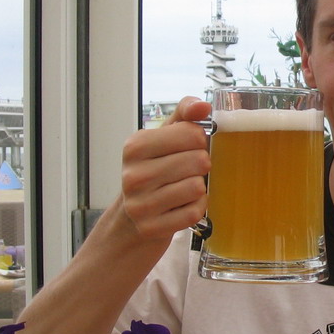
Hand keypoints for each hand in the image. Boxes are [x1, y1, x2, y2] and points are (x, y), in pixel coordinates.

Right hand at [119, 96, 212, 241]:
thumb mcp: (162, 140)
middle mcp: (134, 175)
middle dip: (201, 166)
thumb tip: (203, 106)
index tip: (189, 148)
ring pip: (197, 187)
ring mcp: (141, 204)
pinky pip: (195, 212)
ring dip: (198, 188)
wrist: (129, 221)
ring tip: (182, 189)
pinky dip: (196, 209)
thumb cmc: (153, 173)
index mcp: (135, 146)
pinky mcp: (152, 228)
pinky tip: (181, 206)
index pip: (192, 133)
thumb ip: (184, 116)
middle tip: (187, 172)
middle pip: (199, 160)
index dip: (199, 140)